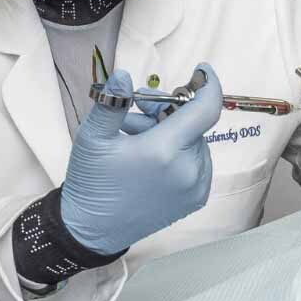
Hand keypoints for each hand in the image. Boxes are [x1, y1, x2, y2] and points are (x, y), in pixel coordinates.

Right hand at [60, 65, 222, 253]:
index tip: (201, 71)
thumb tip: (123, 75)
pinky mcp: (196, 200)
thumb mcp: (93, 137)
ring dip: (170, 134)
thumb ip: (111, 102)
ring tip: (135, 140)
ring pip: (193, 142)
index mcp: (165, 151)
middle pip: (192, 124)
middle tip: (134, 115)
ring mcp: (195, 188)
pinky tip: (149, 159)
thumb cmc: (92, 182)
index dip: (208, 85)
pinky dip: (178, 153)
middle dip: (165, 113)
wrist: (92, 230)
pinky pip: (196, 162)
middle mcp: (188, 171)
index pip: (206, 109)